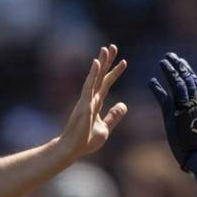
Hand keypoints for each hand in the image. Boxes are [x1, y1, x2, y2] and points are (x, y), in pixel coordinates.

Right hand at [57, 44, 128, 159]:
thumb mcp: (106, 128)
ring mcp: (86, 100)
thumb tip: (124, 105)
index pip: (106, 84)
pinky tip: (97, 62)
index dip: (115, 72)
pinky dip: (93, 74)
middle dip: (107, 61)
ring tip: (106, 49)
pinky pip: (89, 86)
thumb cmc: (86, 140)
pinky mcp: (84, 103)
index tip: (124, 61)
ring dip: (101, 62)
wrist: (73, 149)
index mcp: (96, 103)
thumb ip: (114, 116)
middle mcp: (91, 98)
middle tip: (113, 46)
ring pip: (95, 77)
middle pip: (101, 76)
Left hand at [148, 52, 196, 169]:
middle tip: (171, 56)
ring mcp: (185, 107)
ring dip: (170, 71)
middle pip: (188, 79)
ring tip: (163, 61)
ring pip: (178, 84)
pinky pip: (165, 98)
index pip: (195, 84)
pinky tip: (150, 80)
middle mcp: (194, 103)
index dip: (188, 73)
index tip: (183, 63)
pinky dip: (157, 88)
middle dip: (179, 66)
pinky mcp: (175, 115)